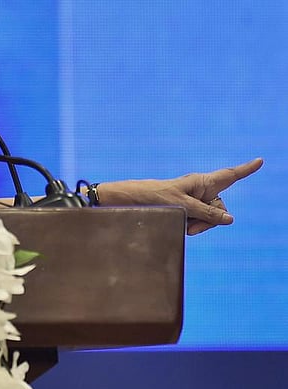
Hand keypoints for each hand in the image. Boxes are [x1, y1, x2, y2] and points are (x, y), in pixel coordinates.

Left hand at [97, 158, 262, 234]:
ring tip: (180, 223)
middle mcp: (199, 191)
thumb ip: (207, 213)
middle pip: (220, 209)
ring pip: (208, 219)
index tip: (260, 160)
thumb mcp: (183, 206)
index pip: (229, 176)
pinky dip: (190, 227)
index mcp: (201, 182)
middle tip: (190, 224)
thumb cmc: (153, 198)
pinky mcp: (184, 212)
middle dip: (209, 220)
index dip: (245, 170)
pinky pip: (196, 224)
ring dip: (198, 226)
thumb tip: (230, 219)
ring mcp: (192, 202)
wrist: (128, 204)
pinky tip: (178, 226)